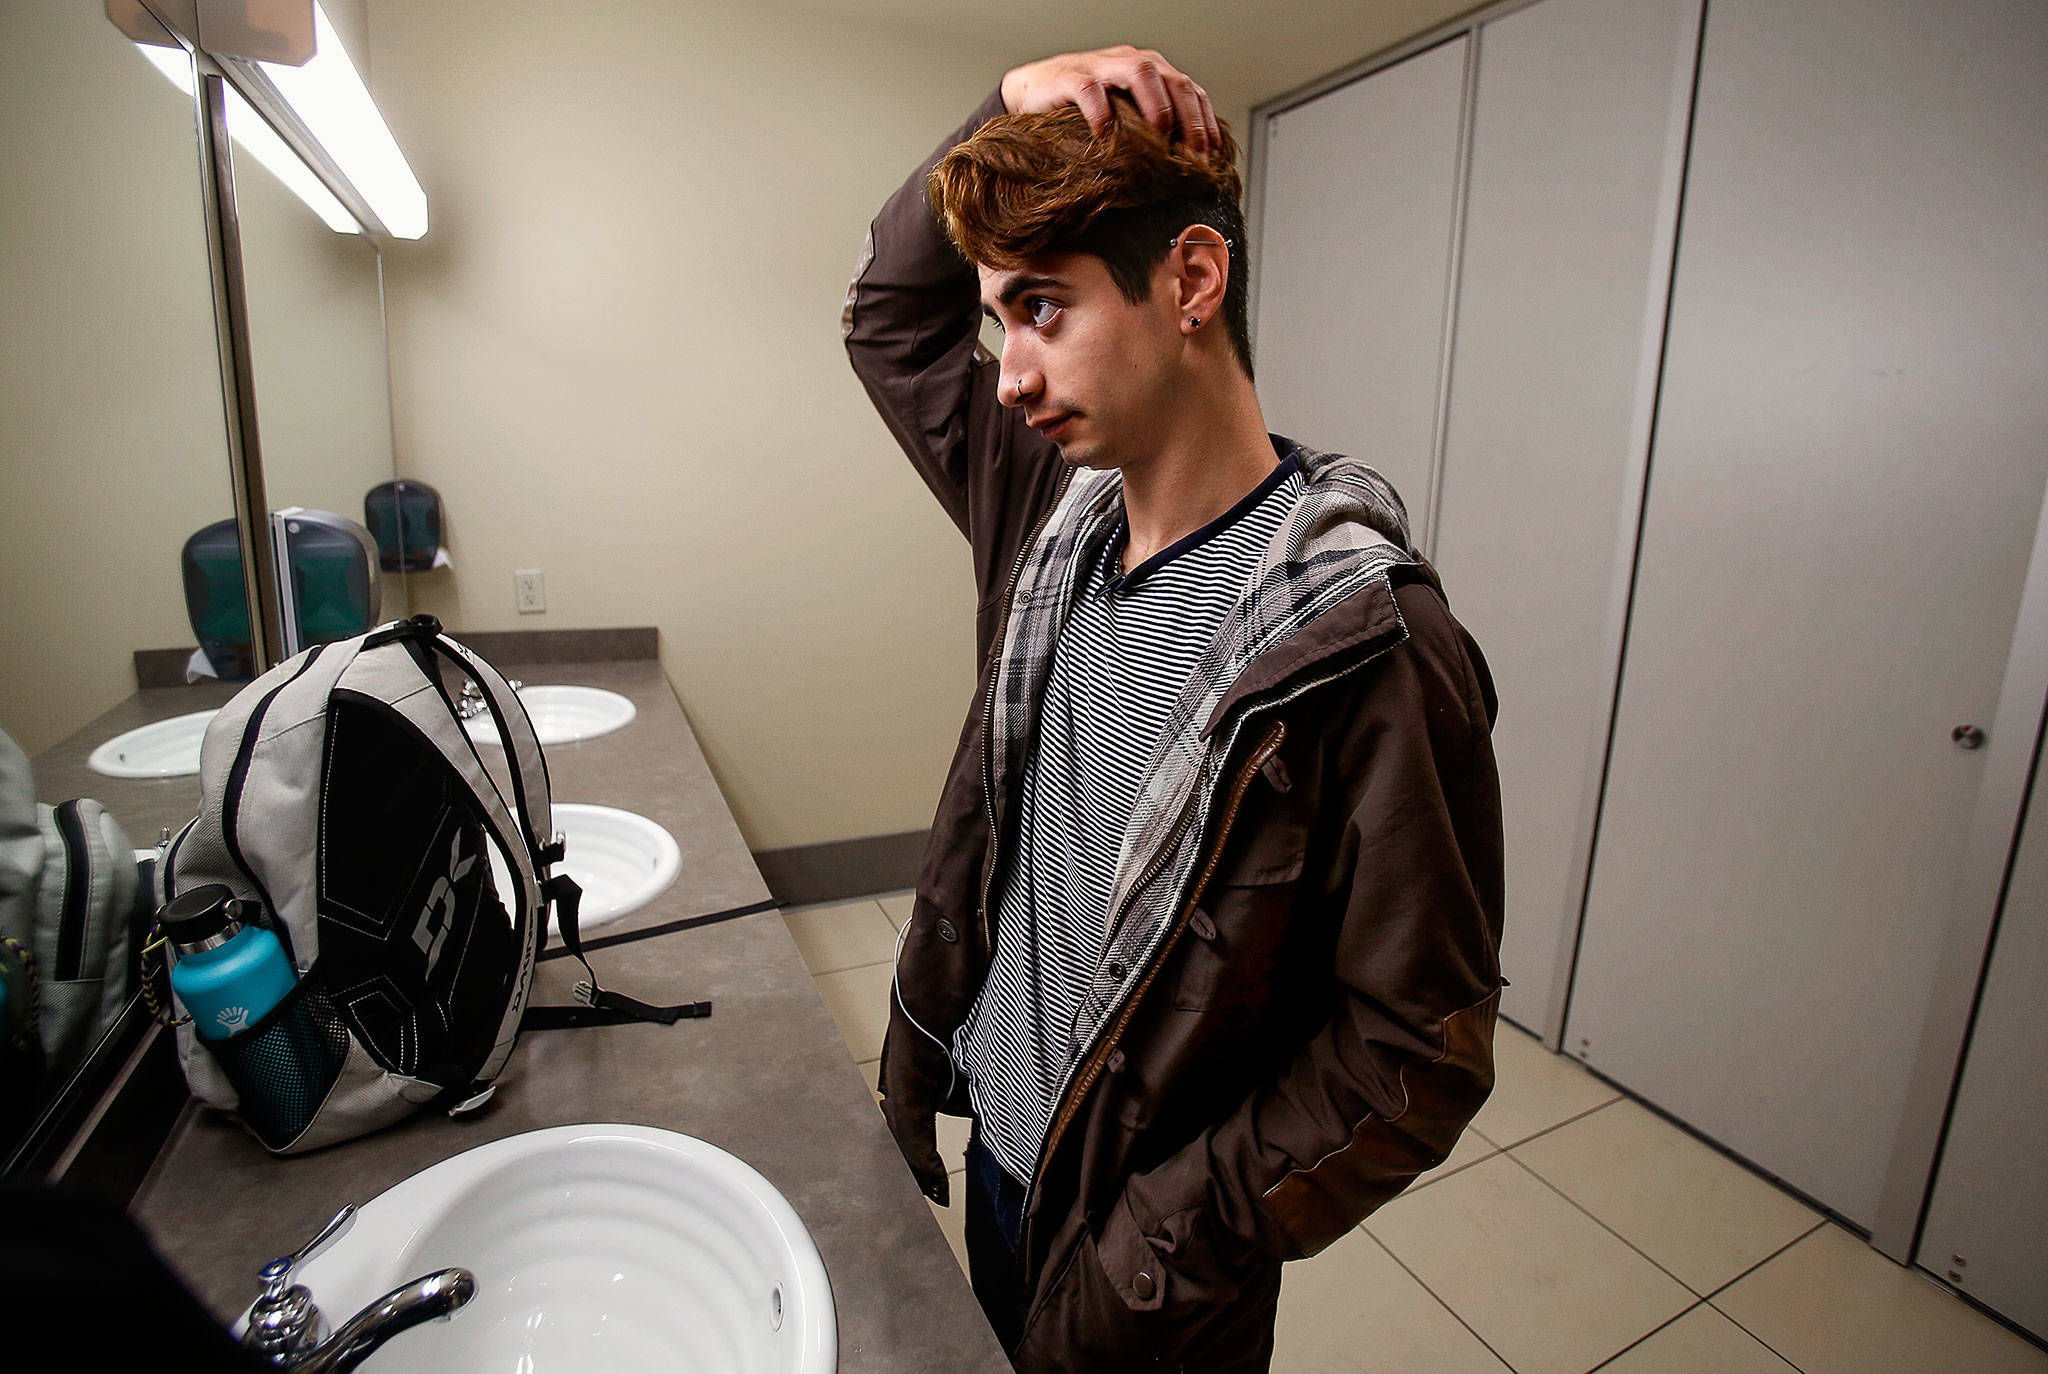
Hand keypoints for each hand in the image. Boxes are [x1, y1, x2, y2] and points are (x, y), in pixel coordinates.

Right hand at [1001, 46, 1218, 155]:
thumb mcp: (1124, 117)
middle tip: (1193, 155)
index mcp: (1150, 71)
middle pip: (1173, 80)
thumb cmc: (1082, 110)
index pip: (1189, 89)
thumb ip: (1151, 130)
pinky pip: (1090, 90)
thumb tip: (1185, 166)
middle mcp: (1130, 61)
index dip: (1205, 122)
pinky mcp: (1069, 77)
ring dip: (1156, 106)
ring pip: (1140, 72)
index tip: (1212, 156)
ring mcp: (1100, 66)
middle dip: (1189, 119)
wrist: (1031, 92)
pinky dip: (1102, 113)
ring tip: (1159, 138)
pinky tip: (1106, 137)